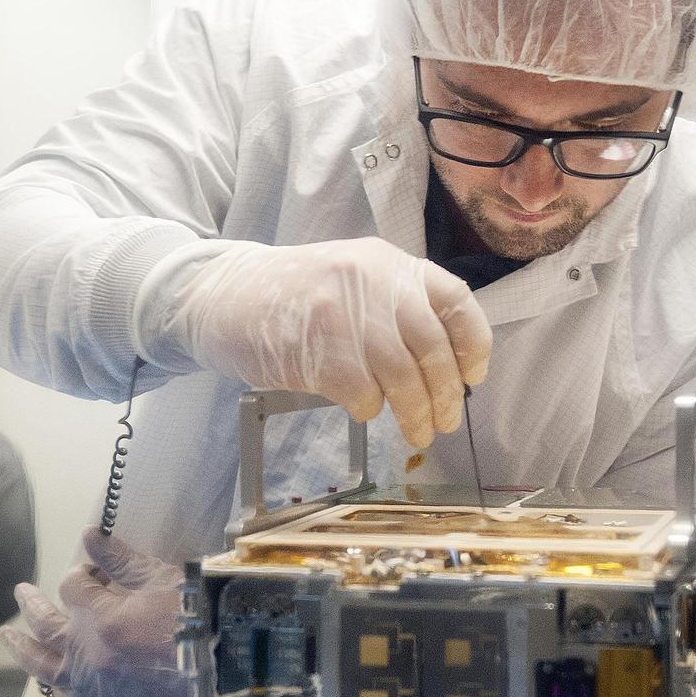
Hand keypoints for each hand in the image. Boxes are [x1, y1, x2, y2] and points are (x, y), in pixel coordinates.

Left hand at [0, 526, 184, 696]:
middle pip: (46, 625)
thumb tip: (90, 532)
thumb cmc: (199, 619)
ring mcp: (92, 683)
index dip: (82, 573)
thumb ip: (122, 559)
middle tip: (22, 592)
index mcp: (102, 617)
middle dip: (33, 605)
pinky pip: (66, 696)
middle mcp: (87, 653)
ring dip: (22, 648)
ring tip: (8, 635)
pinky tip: (48, 676)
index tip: (96, 571)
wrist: (224, 671)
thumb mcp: (163, 580)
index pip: (73, 587)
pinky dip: (53, 683)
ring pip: (43, 665)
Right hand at [155, 237, 491, 447]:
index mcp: (391, 263)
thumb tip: (448, 366)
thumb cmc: (295, 296)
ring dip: (416, 414)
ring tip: (418, 433)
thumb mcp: (355, 279)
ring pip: (403, 377)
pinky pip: (363, 394)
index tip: (473, 376)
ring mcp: (345, 314)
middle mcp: (374, 282)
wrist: (222, 293)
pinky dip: (370, 410)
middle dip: (447, 394)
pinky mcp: (318, 350)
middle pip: (433, 348)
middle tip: (446, 422)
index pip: (455, 299)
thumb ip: (398, 307)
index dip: (473, 343)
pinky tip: (362, 409)